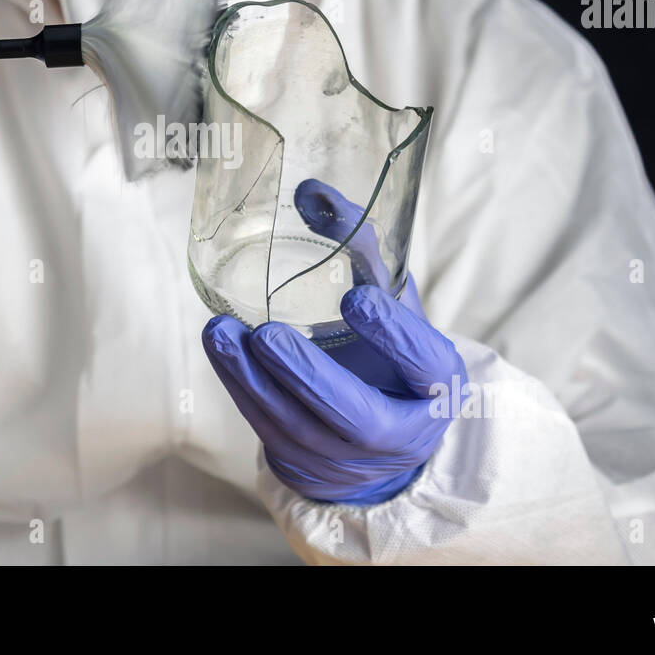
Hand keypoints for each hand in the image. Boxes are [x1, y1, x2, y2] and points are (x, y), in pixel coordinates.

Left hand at [202, 180, 466, 504]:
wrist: (377, 435)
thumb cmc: (387, 353)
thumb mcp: (392, 302)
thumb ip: (360, 249)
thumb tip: (310, 190)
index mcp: (435, 385)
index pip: (423, 362)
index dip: (393, 334)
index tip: (355, 298)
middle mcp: (397, 431)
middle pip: (353, 413)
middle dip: (307, 375)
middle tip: (267, 334)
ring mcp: (347, 458)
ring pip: (298, 426)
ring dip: (252, 379)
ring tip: (220, 333)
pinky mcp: (304, 464)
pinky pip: (266, 429)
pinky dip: (239, 388)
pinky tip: (219, 351)